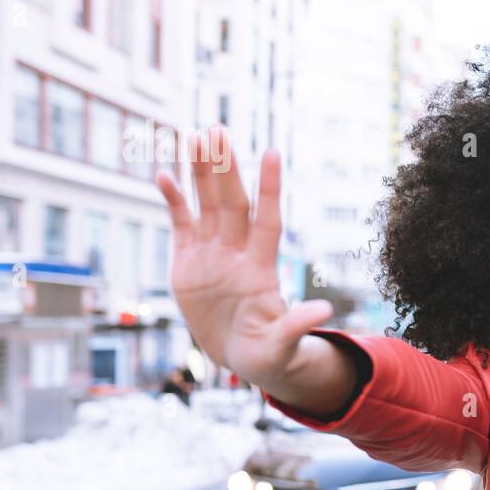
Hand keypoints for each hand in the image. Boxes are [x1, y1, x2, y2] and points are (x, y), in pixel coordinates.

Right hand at [155, 127, 336, 389]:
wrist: (242, 358)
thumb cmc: (269, 354)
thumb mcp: (283, 345)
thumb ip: (297, 325)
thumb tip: (324, 312)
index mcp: (261, 269)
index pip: (267, 220)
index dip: (269, 189)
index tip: (272, 153)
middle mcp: (237, 253)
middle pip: (231, 203)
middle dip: (225, 169)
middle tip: (217, 132)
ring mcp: (212, 254)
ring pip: (206, 205)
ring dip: (200, 173)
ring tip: (194, 137)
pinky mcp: (188, 262)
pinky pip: (181, 223)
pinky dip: (174, 201)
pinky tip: (165, 175)